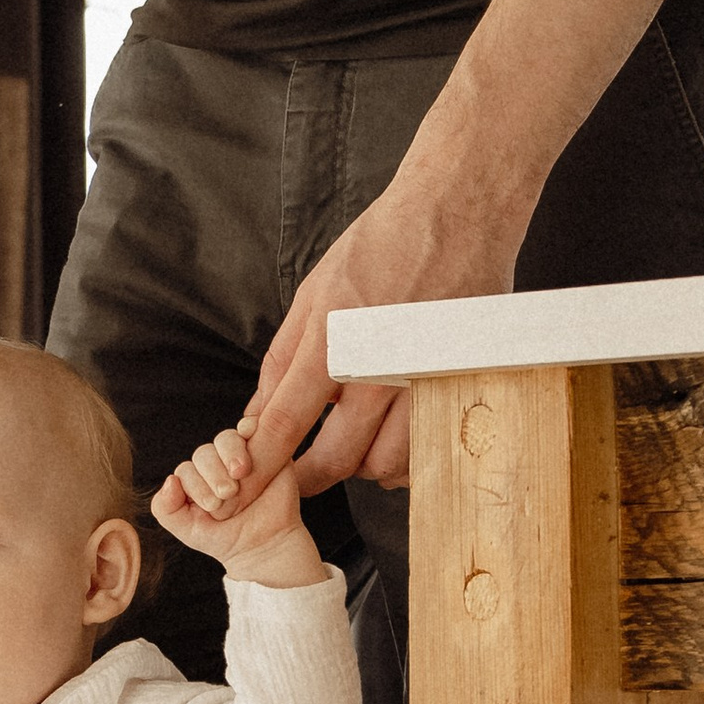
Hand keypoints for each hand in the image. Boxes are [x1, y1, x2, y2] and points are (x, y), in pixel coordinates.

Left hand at [152, 426, 324, 586]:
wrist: (268, 544)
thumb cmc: (227, 538)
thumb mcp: (188, 531)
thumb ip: (165, 509)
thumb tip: (170, 479)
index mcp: (195, 480)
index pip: (186, 470)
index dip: (196, 485)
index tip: (213, 507)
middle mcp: (216, 465)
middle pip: (204, 453)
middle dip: (213, 474)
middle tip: (228, 494)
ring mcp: (241, 456)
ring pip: (226, 439)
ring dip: (230, 455)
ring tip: (240, 478)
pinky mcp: (267, 449)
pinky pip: (252, 428)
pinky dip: (249, 429)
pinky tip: (252, 450)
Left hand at [241, 160, 527, 496]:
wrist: (456, 211)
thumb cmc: (380, 245)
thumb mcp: (313, 293)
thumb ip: (284, 359)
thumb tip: (255, 412)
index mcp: (334, 342)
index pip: (286, 424)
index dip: (261, 467)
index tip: (242, 492)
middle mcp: (380, 369)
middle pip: (338, 459)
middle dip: (309, 476)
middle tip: (296, 474)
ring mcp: (425, 380)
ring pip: (387, 464)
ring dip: (362, 467)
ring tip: (350, 446)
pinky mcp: (461, 383)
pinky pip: (430, 448)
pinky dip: (408, 457)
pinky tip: (393, 438)